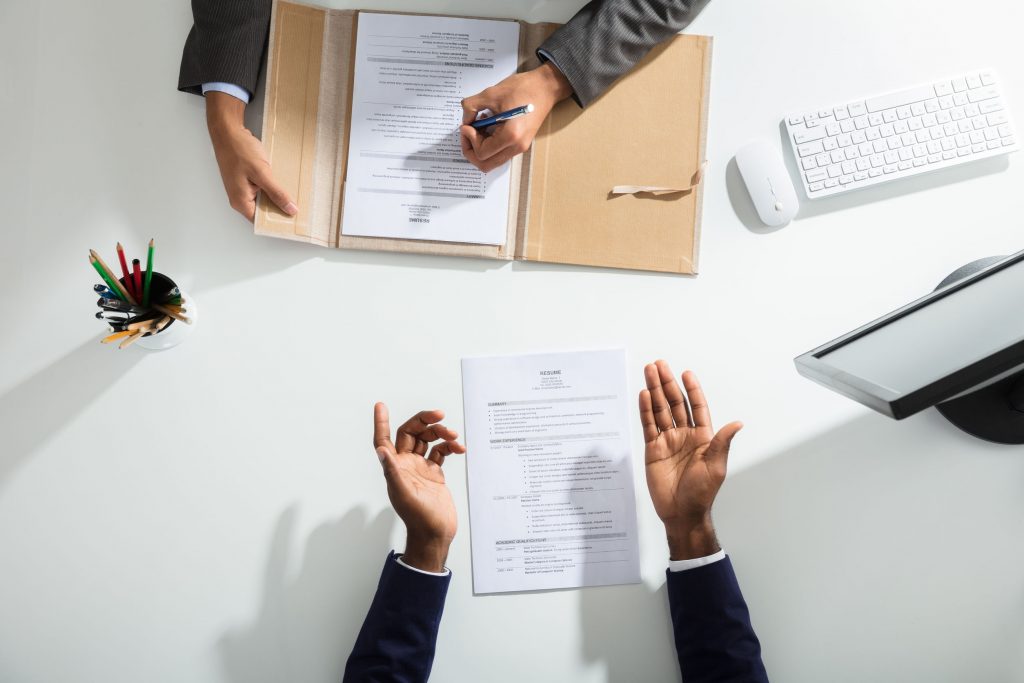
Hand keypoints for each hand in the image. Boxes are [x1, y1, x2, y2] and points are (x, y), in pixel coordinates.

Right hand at [205, 91, 297, 220]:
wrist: (228, 131)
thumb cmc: (239, 150)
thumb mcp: (262, 173)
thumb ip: (276, 193)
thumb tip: (290, 209)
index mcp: (240, 201)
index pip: (261, 221)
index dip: (277, 221)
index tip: (293, 221)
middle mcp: (239, 198)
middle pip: (263, 211)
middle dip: (279, 209)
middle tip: (298, 208)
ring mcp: (242, 189)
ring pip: (263, 199)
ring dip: (276, 196)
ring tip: (293, 195)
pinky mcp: (245, 180)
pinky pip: (261, 189)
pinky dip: (271, 187)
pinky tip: (282, 183)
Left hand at [372, 402, 465, 571]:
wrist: (435, 533)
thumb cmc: (418, 518)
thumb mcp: (404, 494)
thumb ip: (393, 471)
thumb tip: (381, 450)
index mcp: (395, 467)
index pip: (383, 439)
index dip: (381, 422)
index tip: (380, 405)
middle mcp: (406, 464)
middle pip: (411, 433)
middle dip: (424, 421)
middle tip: (439, 415)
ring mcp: (420, 468)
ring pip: (428, 440)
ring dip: (440, 433)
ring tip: (453, 436)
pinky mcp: (435, 473)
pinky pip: (441, 452)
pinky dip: (450, 447)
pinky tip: (459, 448)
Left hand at [459, 61, 572, 171]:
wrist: (545, 87)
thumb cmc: (524, 88)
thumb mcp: (491, 93)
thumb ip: (471, 107)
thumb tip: (465, 119)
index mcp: (511, 136)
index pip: (482, 152)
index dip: (469, 139)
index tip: (467, 125)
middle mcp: (516, 146)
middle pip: (485, 164)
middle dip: (471, 150)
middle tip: (467, 133)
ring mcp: (519, 147)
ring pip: (492, 161)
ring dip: (480, 148)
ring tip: (478, 128)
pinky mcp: (519, 143)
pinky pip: (499, 153)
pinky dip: (489, 145)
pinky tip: (487, 128)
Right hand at [639, 361, 742, 560]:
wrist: (681, 513)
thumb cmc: (701, 493)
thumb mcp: (715, 467)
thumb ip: (722, 442)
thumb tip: (737, 423)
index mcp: (702, 437)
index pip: (696, 407)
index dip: (692, 390)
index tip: (686, 373)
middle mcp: (684, 435)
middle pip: (675, 403)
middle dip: (667, 383)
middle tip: (660, 365)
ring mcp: (667, 441)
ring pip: (660, 410)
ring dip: (654, 391)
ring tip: (649, 372)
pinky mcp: (652, 449)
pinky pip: (648, 425)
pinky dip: (645, 410)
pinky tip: (643, 395)